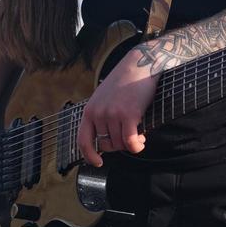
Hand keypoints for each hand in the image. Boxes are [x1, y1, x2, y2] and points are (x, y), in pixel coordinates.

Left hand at [78, 47, 159, 166]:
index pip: (83, 140)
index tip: (97, 162)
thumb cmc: (124, 80)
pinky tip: (142, 142)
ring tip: (140, 136)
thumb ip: (102, 115)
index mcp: (90, 110)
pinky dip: (137, 146)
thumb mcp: (104, 97)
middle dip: (119, 146)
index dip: (89, 155)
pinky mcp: (128, 115)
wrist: (139, 64)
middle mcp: (98, 114)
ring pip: (120, 144)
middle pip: (107, 145)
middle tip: (130, 139)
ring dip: (131, 144)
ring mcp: (112, 115)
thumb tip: (107, 139)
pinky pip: (130, 142)